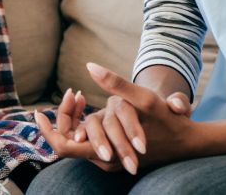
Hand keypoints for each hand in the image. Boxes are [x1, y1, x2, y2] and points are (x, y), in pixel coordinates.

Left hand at [36, 64, 192, 174]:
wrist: (187, 142)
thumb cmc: (166, 120)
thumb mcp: (142, 98)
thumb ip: (115, 83)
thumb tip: (90, 65)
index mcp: (104, 151)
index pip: (62, 147)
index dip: (47, 130)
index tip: (37, 111)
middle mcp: (103, 161)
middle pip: (66, 144)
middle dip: (63, 117)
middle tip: (70, 94)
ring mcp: (108, 160)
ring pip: (79, 142)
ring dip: (75, 119)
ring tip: (78, 95)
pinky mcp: (114, 156)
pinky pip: (90, 142)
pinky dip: (85, 125)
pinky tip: (90, 105)